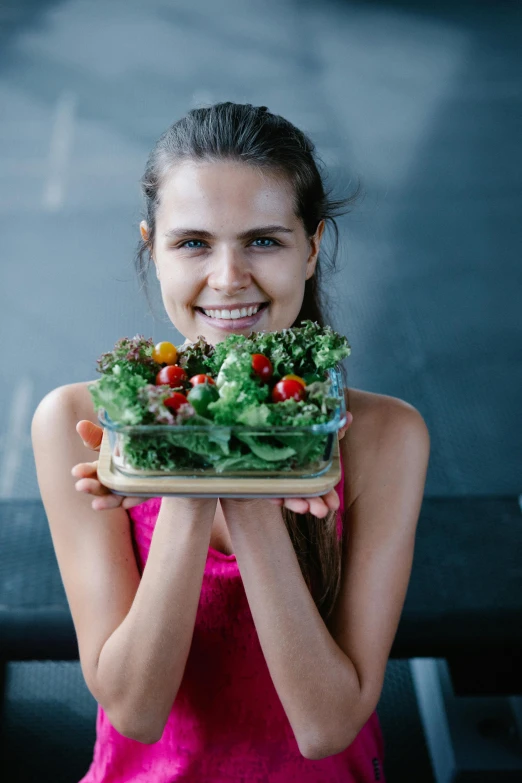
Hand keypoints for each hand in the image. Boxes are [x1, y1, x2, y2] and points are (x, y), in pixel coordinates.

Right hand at [71, 420, 147, 510]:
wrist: (165, 447)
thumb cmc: (132, 441)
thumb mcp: (114, 436)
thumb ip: (97, 435)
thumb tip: (80, 425)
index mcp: (105, 466)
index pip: (92, 470)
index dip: (84, 472)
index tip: (76, 472)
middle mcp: (116, 479)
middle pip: (102, 486)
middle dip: (92, 487)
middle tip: (81, 486)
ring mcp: (132, 486)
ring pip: (117, 497)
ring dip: (107, 500)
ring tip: (96, 505)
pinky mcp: (149, 489)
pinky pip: (141, 495)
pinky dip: (133, 498)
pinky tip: (126, 501)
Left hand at [233, 412, 353, 517]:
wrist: (254, 436)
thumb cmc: (287, 434)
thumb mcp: (312, 430)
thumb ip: (330, 428)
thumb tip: (349, 416)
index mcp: (308, 469)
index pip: (321, 485)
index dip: (328, 495)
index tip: (334, 505)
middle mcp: (295, 478)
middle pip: (306, 495)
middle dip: (315, 504)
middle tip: (322, 510)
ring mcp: (277, 480)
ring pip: (288, 496)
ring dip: (297, 503)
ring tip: (305, 508)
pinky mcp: (260, 481)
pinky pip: (267, 489)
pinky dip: (273, 494)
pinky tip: (278, 498)